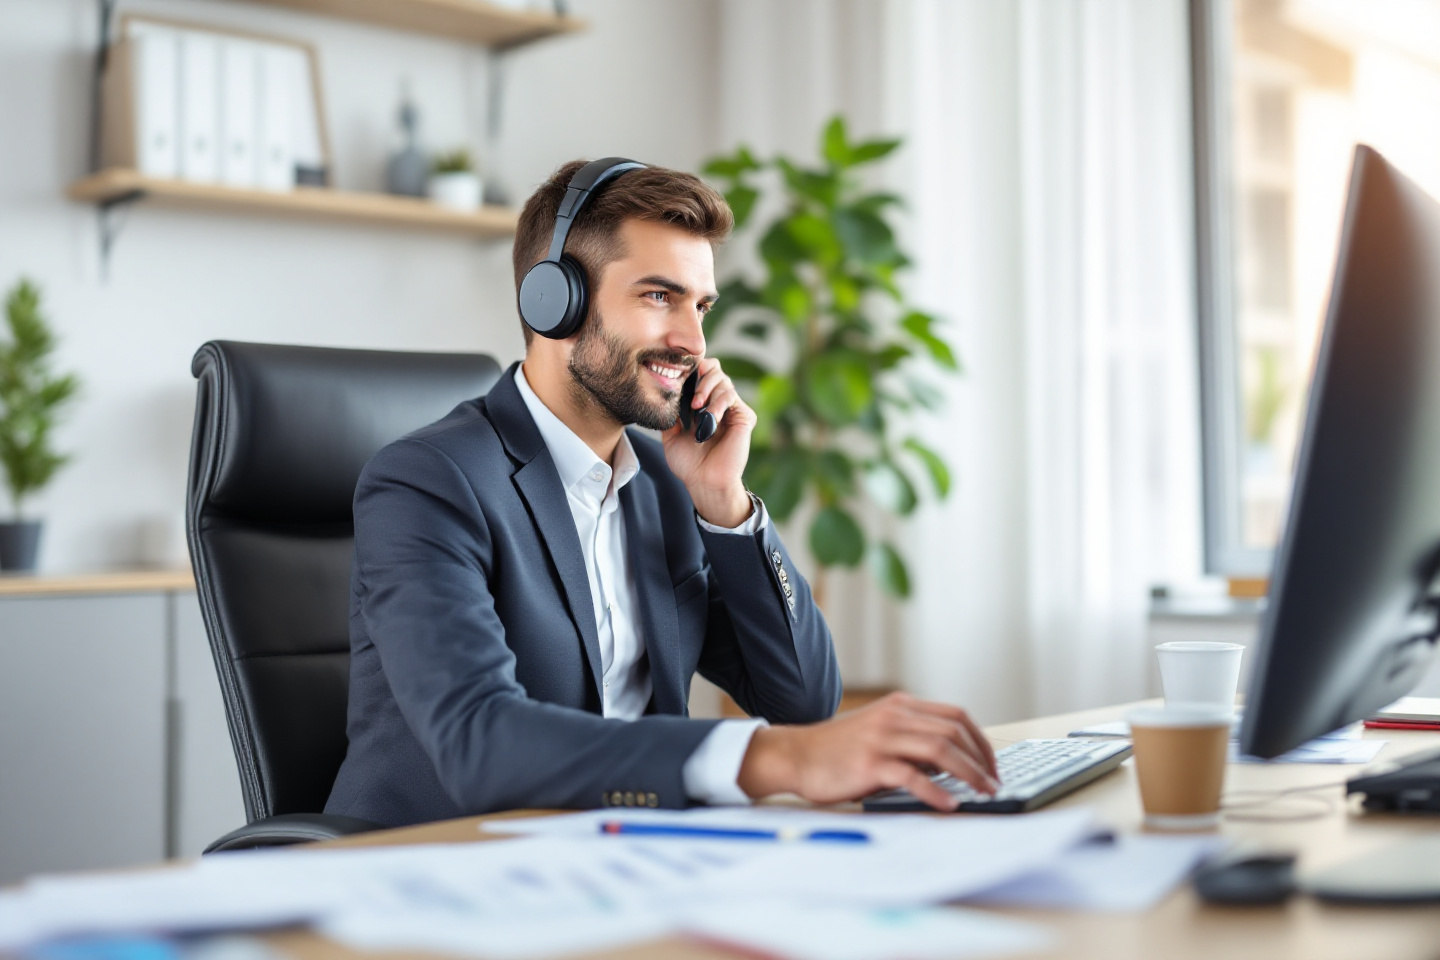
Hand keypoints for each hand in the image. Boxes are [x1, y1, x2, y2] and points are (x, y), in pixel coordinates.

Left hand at [661, 357, 756, 526]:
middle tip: (692, 397)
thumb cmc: (689, 465)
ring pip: (723, 380)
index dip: (692, 370)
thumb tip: (664, 393)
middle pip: (714, 369)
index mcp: (702, 405)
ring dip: (707, 390)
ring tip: (698, 408)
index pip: (701, 374)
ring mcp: (732, 409)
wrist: (704, 482)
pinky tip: (711, 418)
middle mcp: (718, 404)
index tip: (680, 378)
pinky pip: (732, 396)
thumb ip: (670, 415)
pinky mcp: (744, 416)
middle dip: (701, 377)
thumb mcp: (671, 436)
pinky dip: (719, 403)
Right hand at [736, 692, 1000, 810]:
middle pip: (954, 731)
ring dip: (969, 773)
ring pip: (940, 750)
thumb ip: (911, 739)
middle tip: (994, 783)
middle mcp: (894, 716)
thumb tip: (952, 763)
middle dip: (982, 759)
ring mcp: (882, 738)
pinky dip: (937, 792)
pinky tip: (949, 804)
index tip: (992, 763)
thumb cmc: (838, 750)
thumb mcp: (879, 731)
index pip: (955, 715)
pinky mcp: (870, 763)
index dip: (980, 740)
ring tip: (984, 792)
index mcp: (900, 706)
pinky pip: (913, 776)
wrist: (796, 755)